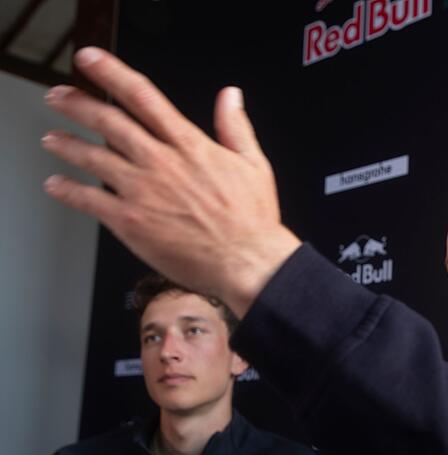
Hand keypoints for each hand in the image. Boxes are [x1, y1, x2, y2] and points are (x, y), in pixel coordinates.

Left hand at [41, 47, 300, 315]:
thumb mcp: (254, 164)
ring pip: (92, 157)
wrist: (246, 261)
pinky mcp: (130, 222)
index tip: (90, 60)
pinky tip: (56, 185)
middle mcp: (161, 163)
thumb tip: (231, 96)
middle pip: (108, 121)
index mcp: (190, 146)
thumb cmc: (252, 220)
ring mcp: (143, 192)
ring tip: (52, 138)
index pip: (143, 98)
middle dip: (77, 104)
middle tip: (59, 96)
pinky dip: (68, 190)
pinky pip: (88, 200)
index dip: (111, 73)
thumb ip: (236, 127)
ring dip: (66, 144)